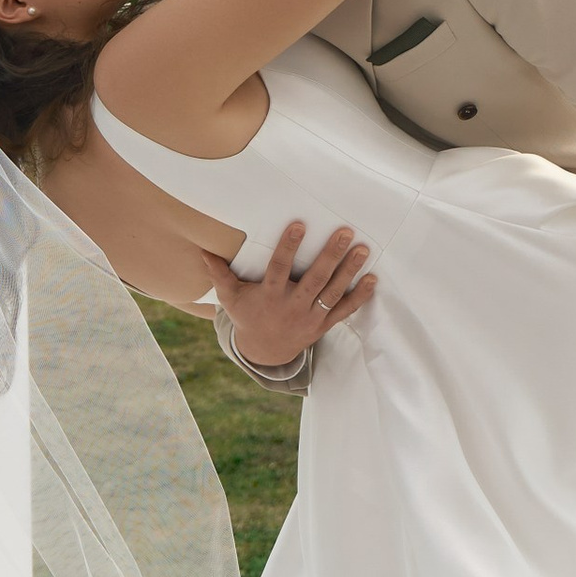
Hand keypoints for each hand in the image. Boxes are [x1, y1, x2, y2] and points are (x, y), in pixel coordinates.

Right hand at [208, 223, 376, 370]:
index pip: (280, 268)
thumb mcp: (230, 298)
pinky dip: (359, 297)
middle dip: (331, 256)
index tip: (300, 224)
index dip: (289, 246)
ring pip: (332, 293)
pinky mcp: (324, 325)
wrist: (265, 352)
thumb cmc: (248, 317)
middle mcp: (292, 307)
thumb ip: (219, 274)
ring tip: (362, 249)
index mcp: (270, 296)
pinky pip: (344, 311)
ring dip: (349, 271)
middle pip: (314, 280)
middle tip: (344, 232)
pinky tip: (373, 279)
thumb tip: (202, 250)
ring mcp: (310, 318)